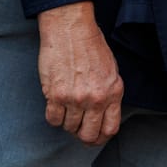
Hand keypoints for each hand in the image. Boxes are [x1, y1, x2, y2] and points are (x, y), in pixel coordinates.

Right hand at [36, 2, 123, 144]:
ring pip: (69, 128)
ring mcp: (75, 98)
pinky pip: (53, 119)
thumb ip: (109, 93)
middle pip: (88, 135)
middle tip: (77, 128)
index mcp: (113, 92)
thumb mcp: (111, 70)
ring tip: (66, 107)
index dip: (101, 137)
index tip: (95, 137)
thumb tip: (103, 113)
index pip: (110, 128)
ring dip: (67, 122)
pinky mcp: (56, 95)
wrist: (71, 29)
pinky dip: (53, 116)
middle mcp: (96, 98)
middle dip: (82, 135)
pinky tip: (55, 104)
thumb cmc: (91, 46)